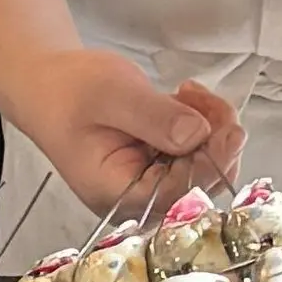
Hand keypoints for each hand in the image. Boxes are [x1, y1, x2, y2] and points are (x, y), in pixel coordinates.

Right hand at [12, 46, 242, 213]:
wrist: (50, 83)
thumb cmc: (70, 90)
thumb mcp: (111, 94)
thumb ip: (152, 116)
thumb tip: (197, 135)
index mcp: (118, 194)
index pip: (177, 194)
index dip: (210, 165)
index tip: (230, 131)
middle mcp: (140, 198)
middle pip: (200, 185)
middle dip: (215, 140)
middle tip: (203, 96)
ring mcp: (153, 183)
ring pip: (206, 166)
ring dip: (212, 127)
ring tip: (188, 91)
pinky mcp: (163, 165)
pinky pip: (198, 153)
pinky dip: (203, 123)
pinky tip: (185, 97)